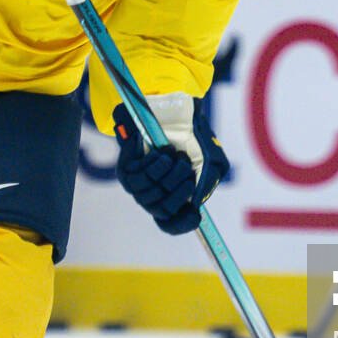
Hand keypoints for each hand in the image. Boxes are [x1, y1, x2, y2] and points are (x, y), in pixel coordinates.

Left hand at [112, 94, 228, 235]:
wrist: (174, 112)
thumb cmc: (193, 139)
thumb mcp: (212, 161)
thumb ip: (208, 182)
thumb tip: (195, 203)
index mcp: (172, 198)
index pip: (170, 224)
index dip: (181, 224)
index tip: (195, 215)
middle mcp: (152, 196)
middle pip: (163, 209)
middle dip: (179, 188)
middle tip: (187, 168)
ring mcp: (137, 186)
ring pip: (150, 193)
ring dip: (167, 173)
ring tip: (175, 155)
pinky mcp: (125, 171)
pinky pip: (139, 176)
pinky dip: (154, 164)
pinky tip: (162, 152)